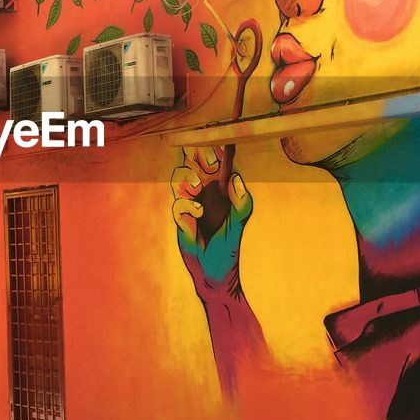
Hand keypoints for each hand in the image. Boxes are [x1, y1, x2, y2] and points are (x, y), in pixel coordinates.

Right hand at [172, 146, 252, 296]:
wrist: (213, 273)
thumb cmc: (229, 248)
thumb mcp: (239, 223)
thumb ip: (241, 202)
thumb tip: (235, 178)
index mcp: (221, 189)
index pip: (214, 162)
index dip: (212, 149)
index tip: (214, 145)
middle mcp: (205, 192)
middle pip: (193, 162)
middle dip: (195, 158)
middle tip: (204, 163)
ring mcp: (191, 202)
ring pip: (180, 176)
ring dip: (186, 177)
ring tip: (196, 188)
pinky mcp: (180, 216)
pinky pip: (177, 201)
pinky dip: (185, 205)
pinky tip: (197, 216)